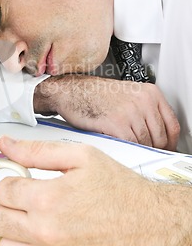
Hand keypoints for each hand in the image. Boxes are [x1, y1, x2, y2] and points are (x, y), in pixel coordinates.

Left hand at [0, 137, 191, 245]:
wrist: (152, 225)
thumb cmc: (121, 190)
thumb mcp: (82, 157)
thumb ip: (38, 150)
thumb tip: (6, 145)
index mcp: (48, 199)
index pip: (2, 191)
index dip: (10, 181)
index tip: (20, 181)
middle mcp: (46, 232)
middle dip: (7, 205)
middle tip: (24, 199)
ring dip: (14, 231)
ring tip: (34, 218)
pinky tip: (41, 239)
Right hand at [34, 75, 179, 149]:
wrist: (72, 91)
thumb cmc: (95, 94)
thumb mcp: (129, 96)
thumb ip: (147, 112)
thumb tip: (159, 135)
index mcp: (150, 93)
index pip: (172, 125)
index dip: (170, 143)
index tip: (166, 150)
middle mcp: (143, 101)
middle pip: (161, 138)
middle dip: (154, 150)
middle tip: (145, 154)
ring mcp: (130, 112)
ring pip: (146, 143)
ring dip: (138, 151)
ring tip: (130, 151)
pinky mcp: (116, 123)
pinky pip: (130, 145)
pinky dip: (127, 150)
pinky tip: (121, 148)